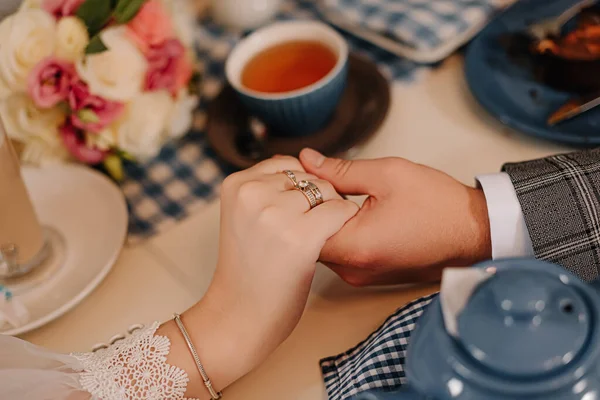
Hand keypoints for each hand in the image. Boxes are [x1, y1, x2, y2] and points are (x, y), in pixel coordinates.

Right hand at [161, 156, 357, 397]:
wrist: (239, 315)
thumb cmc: (246, 270)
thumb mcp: (243, 216)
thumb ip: (265, 188)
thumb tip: (303, 159)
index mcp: (237, 184)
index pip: (288, 165)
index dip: (302, 189)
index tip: (296, 215)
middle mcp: (253, 192)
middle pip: (310, 178)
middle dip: (318, 201)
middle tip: (303, 233)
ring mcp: (276, 213)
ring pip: (328, 192)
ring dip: (331, 214)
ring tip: (311, 241)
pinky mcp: (301, 236)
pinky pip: (341, 211)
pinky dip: (343, 225)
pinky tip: (327, 244)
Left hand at [299, 148, 491, 286]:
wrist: (475, 232)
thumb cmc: (439, 205)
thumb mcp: (388, 174)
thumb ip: (340, 170)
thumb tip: (306, 160)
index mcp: (356, 247)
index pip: (301, 227)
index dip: (298, 199)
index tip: (300, 177)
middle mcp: (354, 270)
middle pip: (309, 239)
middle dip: (308, 209)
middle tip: (313, 180)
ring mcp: (362, 277)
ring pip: (324, 247)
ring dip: (323, 221)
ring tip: (333, 193)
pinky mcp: (370, 276)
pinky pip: (342, 254)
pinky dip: (339, 232)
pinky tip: (349, 210)